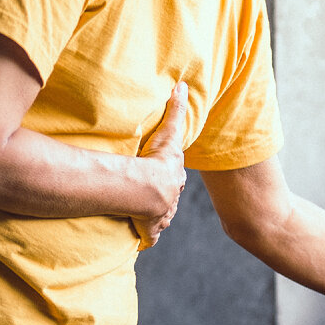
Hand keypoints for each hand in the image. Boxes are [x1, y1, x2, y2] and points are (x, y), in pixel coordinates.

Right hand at [133, 82, 188, 249]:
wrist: (149, 187)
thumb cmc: (157, 159)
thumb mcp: (168, 131)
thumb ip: (175, 109)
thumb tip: (182, 85)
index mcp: (174, 176)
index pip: (175, 175)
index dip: (171, 174)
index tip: (166, 173)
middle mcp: (171, 198)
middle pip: (170, 197)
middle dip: (165, 196)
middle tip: (155, 195)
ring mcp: (161, 216)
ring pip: (161, 217)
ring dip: (155, 217)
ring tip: (144, 215)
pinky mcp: (150, 230)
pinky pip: (149, 237)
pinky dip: (146, 238)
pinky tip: (142, 239)